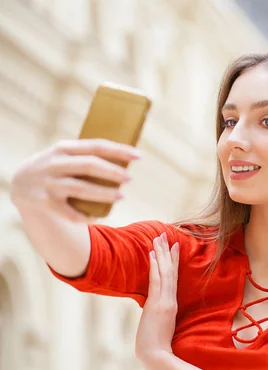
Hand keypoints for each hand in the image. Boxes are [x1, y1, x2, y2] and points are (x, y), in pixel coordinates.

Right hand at [10, 139, 140, 221]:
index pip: (96, 146)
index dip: (119, 150)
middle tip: (130, 178)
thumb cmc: (56, 167)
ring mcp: (49, 184)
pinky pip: (70, 213)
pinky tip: (97, 216)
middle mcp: (55, 164)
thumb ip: (88, 154)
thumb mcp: (65, 154)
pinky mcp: (45, 203)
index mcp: (64, 148)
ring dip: (104, 194)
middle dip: (112, 172)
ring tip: (121, 196)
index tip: (138, 156)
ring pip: (81, 189)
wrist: (20, 182)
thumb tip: (125, 158)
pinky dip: (85, 216)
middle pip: (89, 165)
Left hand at [136, 232, 179, 364]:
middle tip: (163, 234)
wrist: (156, 356)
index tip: (172, 246)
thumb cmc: (156, 346)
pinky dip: (157, 266)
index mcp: (170, 304)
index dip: (172, 261)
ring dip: (161, 254)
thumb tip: (154, 311)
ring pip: (164, 272)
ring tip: (159, 238)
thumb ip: (158, 315)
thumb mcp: (158, 326)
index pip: (171, 277)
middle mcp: (169, 299)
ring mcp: (164, 301)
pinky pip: (158, 281)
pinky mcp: (160, 305)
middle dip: (166, 252)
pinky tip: (153, 255)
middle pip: (169, 270)